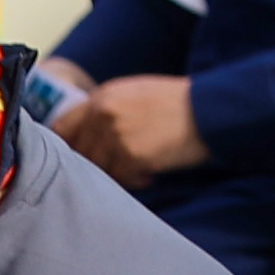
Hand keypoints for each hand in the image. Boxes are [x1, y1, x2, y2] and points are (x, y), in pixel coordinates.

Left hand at [52, 75, 204, 184]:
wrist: (213, 108)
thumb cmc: (180, 102)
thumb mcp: (137, 94)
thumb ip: (107, 109)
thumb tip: (85, 136)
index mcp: (103, 97)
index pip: (62, 128)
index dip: (66, 146)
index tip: (76, 157)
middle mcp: (103, 115)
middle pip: (81, 153)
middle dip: (99, 163)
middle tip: (121, 165)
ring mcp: (116, 136)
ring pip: (100, 169)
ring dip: (119, 172)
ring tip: (141, 167)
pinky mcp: (132, 156)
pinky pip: (123, 179)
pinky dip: (137, 180)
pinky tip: (153, 172)